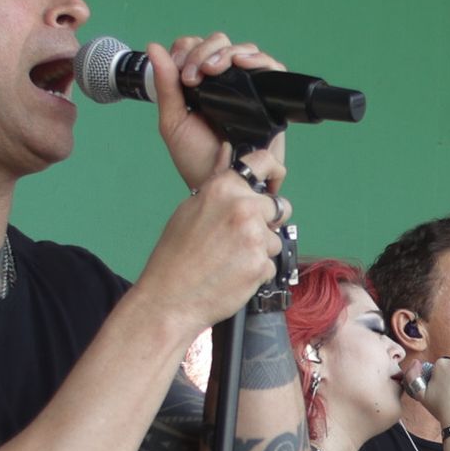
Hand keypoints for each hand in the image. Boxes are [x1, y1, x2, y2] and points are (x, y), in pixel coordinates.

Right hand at [138, 170, 288, 329]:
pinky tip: (233, 274)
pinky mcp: (261, 265)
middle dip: (266, 220)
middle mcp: (242, 208)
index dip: (273, 170)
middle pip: (279, 207)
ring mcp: (255, 237)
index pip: (264, 161)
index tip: (274, 178)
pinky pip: (271, 264)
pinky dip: (257, 271)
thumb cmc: (175, 256)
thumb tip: (228, 151)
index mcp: (223, 189)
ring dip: (260, 249)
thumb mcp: (190, 208)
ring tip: (230, 260)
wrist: (170, 298)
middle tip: (241, 236)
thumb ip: (217, 181)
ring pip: (275, 239)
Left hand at [146, 36, 289, 193]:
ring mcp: (247, 90)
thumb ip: (165, 85)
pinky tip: (242, 64)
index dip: (188, 50)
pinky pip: (271, 68)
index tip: (182, 71)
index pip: (196, 48)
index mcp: (201, 85)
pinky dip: (258, 59)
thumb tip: (154, 47)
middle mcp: (225, 84)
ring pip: (243, 51)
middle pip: (220, 44)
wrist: (222, 182)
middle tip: (194, 76)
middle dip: (204, 52)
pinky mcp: (268, 99)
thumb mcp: (173, 121)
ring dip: (226, 53)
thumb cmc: (197, 160)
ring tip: (212, 70)